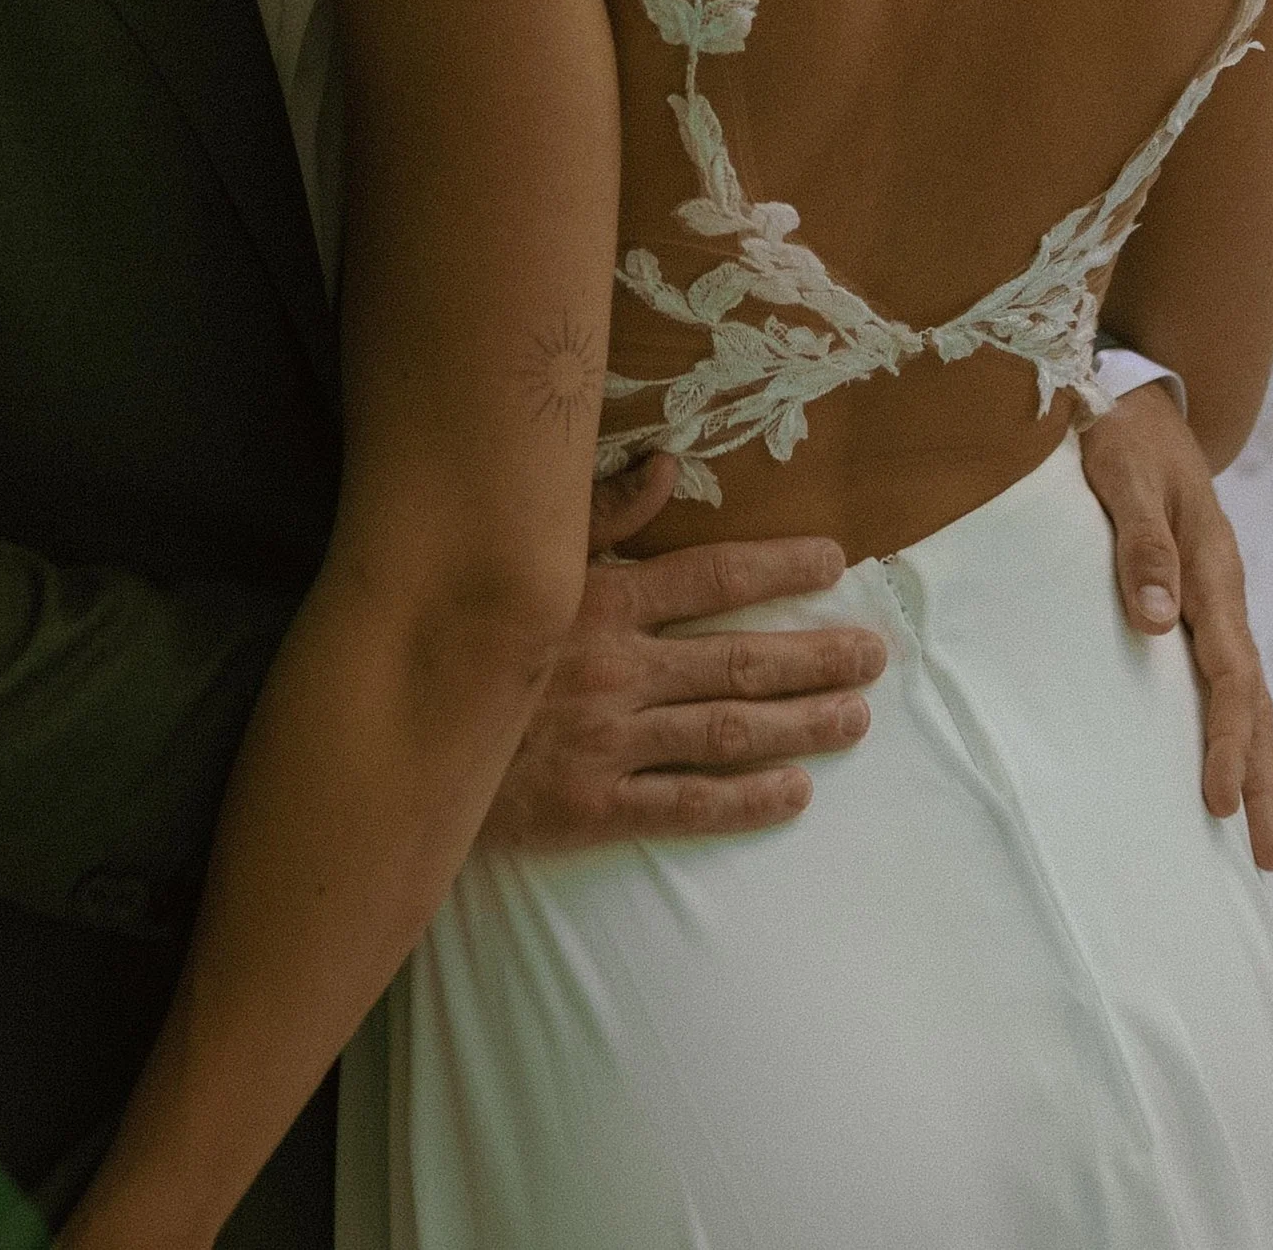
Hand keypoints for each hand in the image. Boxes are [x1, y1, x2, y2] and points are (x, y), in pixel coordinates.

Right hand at [478, 454, 882, 853]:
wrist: (399, 733)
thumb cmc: (467, 633)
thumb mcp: (525, 560)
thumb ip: (599, 514)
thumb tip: (666, 466)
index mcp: (602, 602)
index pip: (710, 577)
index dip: (777, 568)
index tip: (835, 561)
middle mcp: (617, 669)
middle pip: (737, 659)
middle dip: (814, 657)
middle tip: (874, 655)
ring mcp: (608, 741)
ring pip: (726, 730)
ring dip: (799, 724)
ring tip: (856, 718)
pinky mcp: (592, 805)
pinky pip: (685, 804)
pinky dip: (744, 800)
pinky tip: (794, 792)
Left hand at [1078, 385, 1272, 869]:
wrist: (1134, 396)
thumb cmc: (1122, 435)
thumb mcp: (1122, 476)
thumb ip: (1140, 545)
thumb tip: (1157, 625)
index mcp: (1214, 574)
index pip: (1230, 677)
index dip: (1227, 742)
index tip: (1218, 802)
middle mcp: (1222, 596)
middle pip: (1254, 703)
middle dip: (1261, 779)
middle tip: (1266, 858)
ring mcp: (1212, 601)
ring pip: (1244, 696)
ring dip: (1253, 761)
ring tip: (1256, 833)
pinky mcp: (1193, 600)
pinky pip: (1219, 675)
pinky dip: (1229, 725)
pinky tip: (1214, 760)